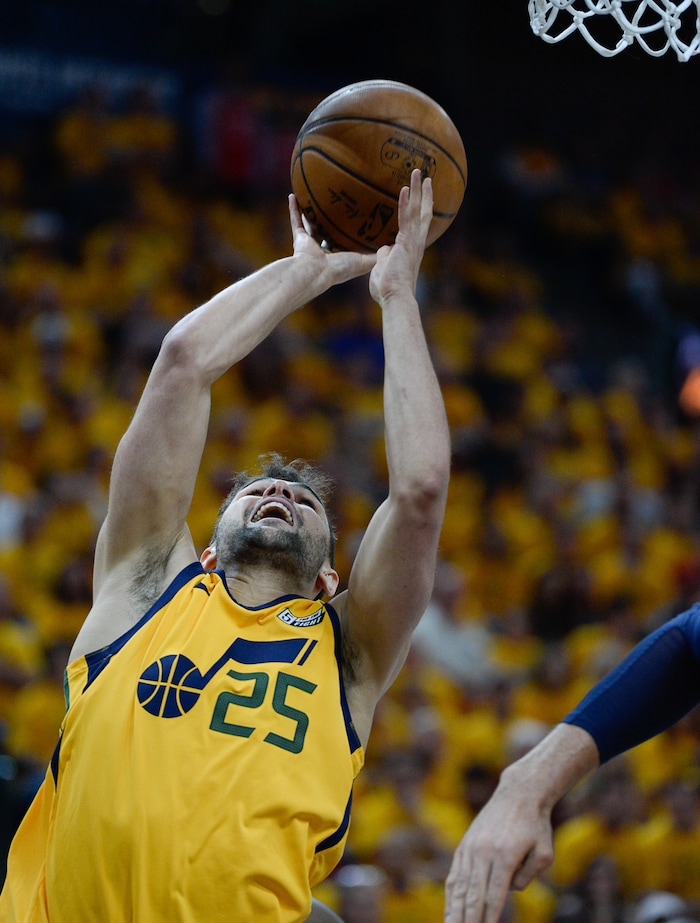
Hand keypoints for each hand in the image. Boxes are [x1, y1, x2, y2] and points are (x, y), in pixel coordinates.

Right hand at [288, 193, 375, 284]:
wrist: (316, 272)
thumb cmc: (340, 269)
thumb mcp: (365, 261)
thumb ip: (378, 254)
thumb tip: (394, 246)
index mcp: (339, 255)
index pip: (347, 241)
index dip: (353, 231)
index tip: (360, 218)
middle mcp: (324, 249)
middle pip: (329, 230)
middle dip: (333, 219)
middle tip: (339, 201)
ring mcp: (310, 244)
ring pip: (311, 223)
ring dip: (311, 211)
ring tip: (313, 195)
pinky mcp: (299, 239)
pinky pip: (295, 220)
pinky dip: (293, 209)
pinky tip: (293, 195)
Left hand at [369, 168, 432, 304]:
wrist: (394, 298)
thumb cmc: (388, 290)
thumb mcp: (383, 269)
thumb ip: (384, 257)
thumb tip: (383, 249)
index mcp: (411, 249)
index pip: (416, 224)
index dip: (419, 208)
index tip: (420, 194)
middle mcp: (416, 243)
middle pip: (423, 213)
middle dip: (425, 194)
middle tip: (426, 177)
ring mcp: (413, 242)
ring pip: (417, 210)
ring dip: (418, 190)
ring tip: (418, 172)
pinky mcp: (406, 243)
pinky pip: (405, 218)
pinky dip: (405, 202)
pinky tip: (404, 188)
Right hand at [443, 787, 553, 922]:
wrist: (518, 792)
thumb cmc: (536, 825)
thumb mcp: (544, 852)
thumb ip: (528, 876)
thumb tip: (510, 889)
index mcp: (505, 855)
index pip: (494, 895)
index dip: (488, 918)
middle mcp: (484, 851)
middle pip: (473, 894)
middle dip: (468, 920)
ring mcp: (471, 846)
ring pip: (460, 885)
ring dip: (454, 910)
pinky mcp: (465, 844)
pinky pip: (455, 874)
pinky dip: (451, 894)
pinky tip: (449, 910)